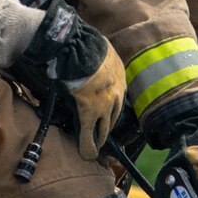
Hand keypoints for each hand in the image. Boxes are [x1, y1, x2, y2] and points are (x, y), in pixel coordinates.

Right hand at [19, 0, 122, 158]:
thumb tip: (83, 57)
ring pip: (104, 127)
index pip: (117, 96)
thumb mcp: (97, 50)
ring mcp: (104, 104)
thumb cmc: (85, 44)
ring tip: (97, 146)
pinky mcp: (89, 113)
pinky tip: (87, 154)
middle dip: (110, 125)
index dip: (112, 106)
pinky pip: (88, 133)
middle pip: (115, 114)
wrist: (79, 47)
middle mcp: (116, 92)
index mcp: (119, 75)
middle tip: (105, 134)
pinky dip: (88, 145)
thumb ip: (95, 60)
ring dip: (100, 137)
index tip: (109, 113)